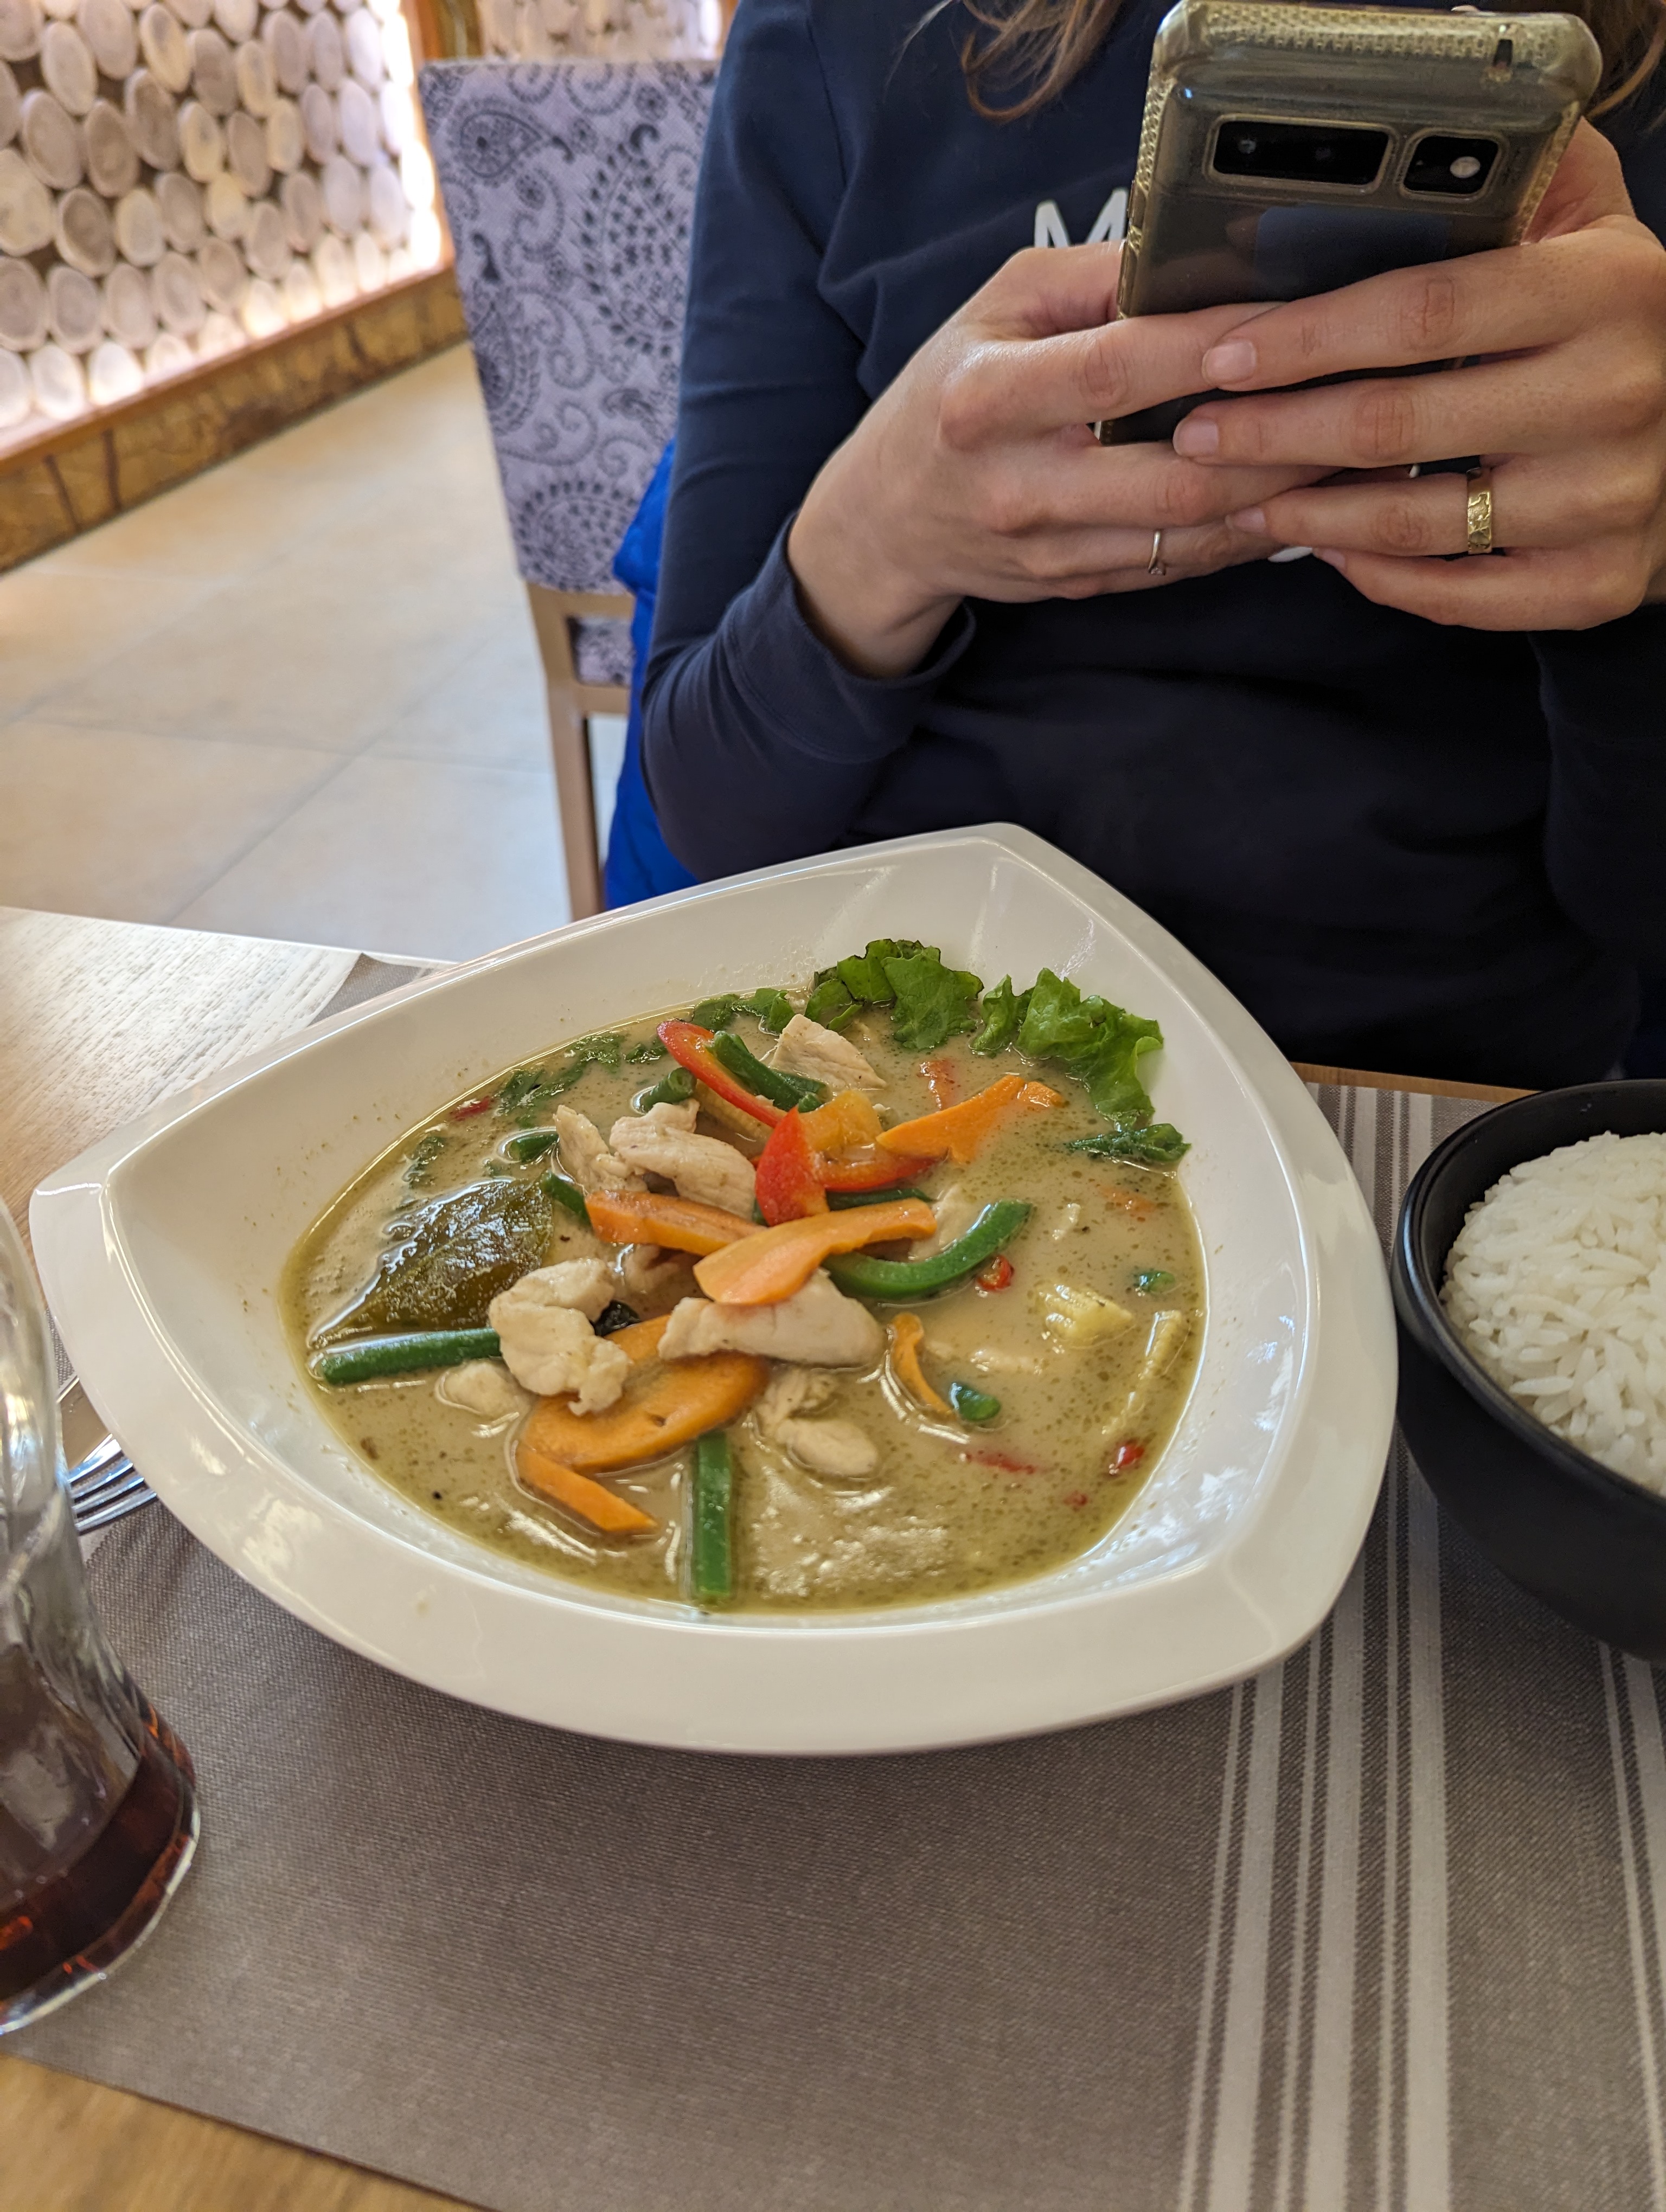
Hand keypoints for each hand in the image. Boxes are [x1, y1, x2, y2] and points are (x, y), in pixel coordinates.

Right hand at [787, 244, 1329, 675]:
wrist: (883, 524)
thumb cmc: (948, 394)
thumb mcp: (994, 310)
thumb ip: (1090, 280)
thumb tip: (1196, 255)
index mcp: (988, 399)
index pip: (1119, 367)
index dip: (1214, 346)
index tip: (1296, 318)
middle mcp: (1019, 484)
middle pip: (1176, 470)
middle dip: (1279, 438)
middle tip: (1361, 399)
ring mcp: (1050, 549)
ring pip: (1190, 530)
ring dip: (1282, 493)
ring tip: (1356, 451)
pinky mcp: (1077, 586)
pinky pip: (1181, 563)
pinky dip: (1248, 533)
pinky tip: (1303, 497)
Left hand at [1174, 123, 1665, 628]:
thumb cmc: (1616, 320)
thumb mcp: (1590, 223)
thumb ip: (1511, 181)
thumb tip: (1398, 153)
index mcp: (1603, 291)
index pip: (1422, 313)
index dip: (1308, 340)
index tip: (1224, 357)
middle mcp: (1611, 396)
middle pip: (1396, 425)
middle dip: (1275, 433)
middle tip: (1199, 434)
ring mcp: (1605, 499)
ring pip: (1413, 523)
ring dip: (1308, 516)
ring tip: (1246, 495)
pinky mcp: (1594, 581)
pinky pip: (1458, 596)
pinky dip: (1379, 578)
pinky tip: (1330, 549)